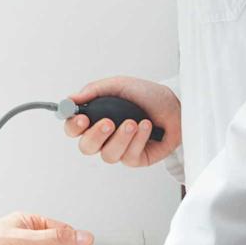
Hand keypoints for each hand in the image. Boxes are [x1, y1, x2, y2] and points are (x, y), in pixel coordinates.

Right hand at [65, 76, 181, 168]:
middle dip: (96, 136)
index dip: (73, 126)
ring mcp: (120, 149)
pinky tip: (146, 126)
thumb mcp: (119, 85)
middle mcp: (105, 136)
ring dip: (121, 138)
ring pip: (108, 155)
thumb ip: (94, 91)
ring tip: (134, 123)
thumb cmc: (147, 95)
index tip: (81, 118)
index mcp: (95, 118)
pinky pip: (129, 156)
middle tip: (108, 123)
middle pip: (86, 147)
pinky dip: (138, 140)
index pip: (73, 128)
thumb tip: (70, 99)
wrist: (175, 105)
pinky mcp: (135, 159)